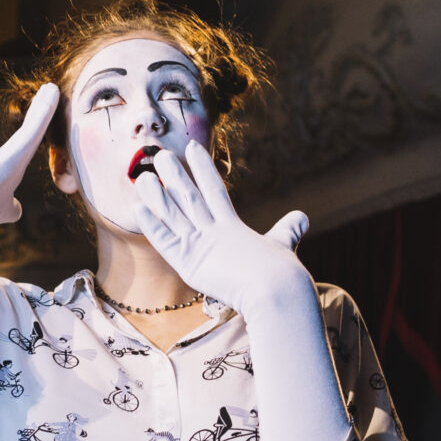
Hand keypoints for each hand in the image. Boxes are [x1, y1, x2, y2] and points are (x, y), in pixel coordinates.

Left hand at [129, 141, 310, 313]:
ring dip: (157, 196)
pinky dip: (152, 226)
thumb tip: (302, 217)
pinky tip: (138, 210)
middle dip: (174, 176)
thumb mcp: (283, 246)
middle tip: (159, 155)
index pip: (215, 190)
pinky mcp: (189, 265)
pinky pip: (165, 242)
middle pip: (190, 197)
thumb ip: (287, 230)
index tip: (191, 148)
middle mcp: (214, 232)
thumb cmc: (283, 275)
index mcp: (234, 227)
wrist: (277, 293)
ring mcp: (201, 247)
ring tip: (142, 177)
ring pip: (174, 215)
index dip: (203, 168)